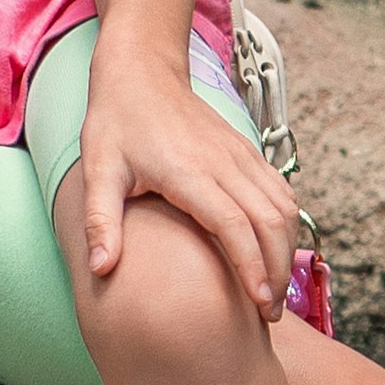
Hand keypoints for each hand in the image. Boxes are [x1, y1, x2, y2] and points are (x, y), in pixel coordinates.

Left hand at [77, 43, 303, 321]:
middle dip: (277, 271)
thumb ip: (101, 221)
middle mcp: (224, 162)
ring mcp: (241, 154)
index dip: (252, 266)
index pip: (234, 224)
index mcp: (188, 170)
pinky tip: (275, 253)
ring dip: (286, 251)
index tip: (259, 304)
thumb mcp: (98, 170)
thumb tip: (101, 270)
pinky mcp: (248, 151)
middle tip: (267, 314)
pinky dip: (287, 227)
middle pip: (271, 221)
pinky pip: (282, 193)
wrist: (142, 71)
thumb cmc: (116, 121)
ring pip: (285, 208)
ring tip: (273, 293)